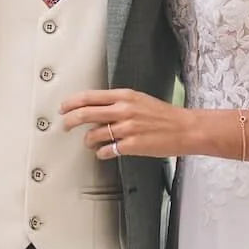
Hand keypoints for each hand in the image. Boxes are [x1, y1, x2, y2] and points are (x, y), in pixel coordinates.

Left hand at [60, 88, 186, 160]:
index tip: (63, 108)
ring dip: (88, 141)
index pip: (89, 97)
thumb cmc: (163, 115)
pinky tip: (104, 152)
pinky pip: (106, 151)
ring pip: (93, 135)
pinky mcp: (132, 145)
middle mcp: (123, 110)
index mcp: (124, 96)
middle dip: (70, 121)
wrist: (185, 128)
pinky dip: (101, 153)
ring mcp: (127, 128)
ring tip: (91, 142)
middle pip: (85, 114)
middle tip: (66, 125)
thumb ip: (118, 103)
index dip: (72, 103)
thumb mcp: (139, 100)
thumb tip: (96, 109)